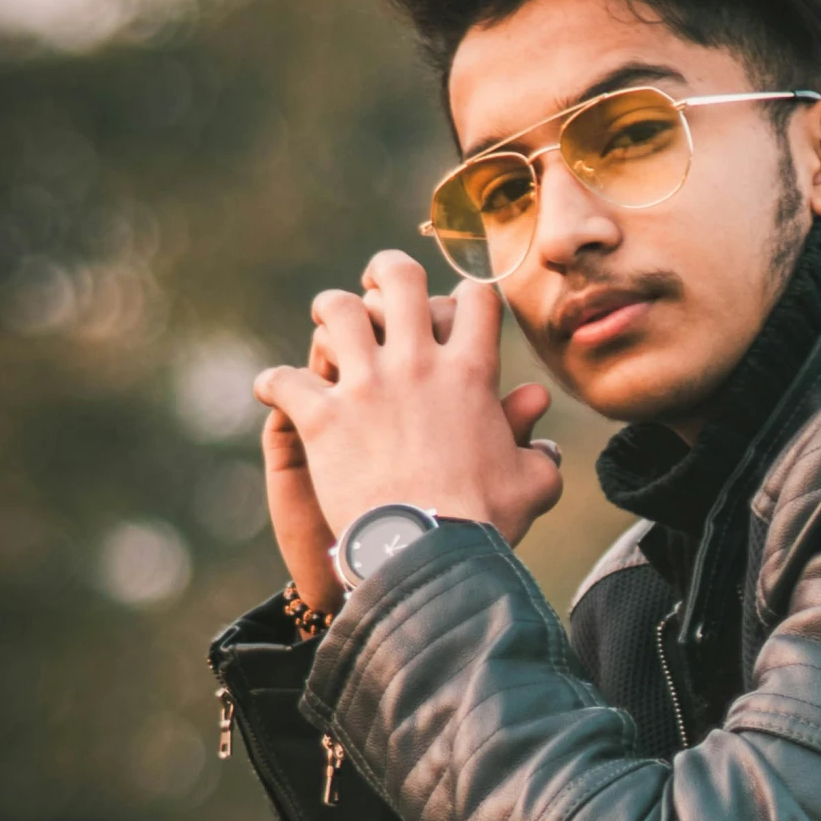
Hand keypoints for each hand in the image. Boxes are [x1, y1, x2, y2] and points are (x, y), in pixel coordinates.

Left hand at [254, 251, 562, 561]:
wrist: (426, 550)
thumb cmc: (482, 521)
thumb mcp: (532, 486)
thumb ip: (543, 458)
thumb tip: (548, 446)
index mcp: (471, 373)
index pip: (474, 299)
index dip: (467, 293)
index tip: (456, 304)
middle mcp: (417, 364)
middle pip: (401, 280)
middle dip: (388, 270)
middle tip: (377, 283)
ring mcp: (366, 386)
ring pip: (338, 311)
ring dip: (330, 309)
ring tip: (326, 319)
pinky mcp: (322, 417)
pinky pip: (285, 380)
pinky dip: (274, 383)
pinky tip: (272, 391)